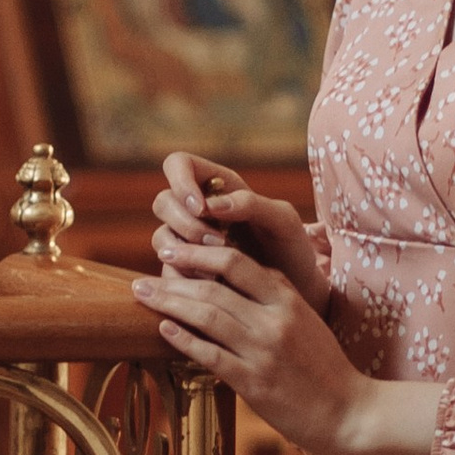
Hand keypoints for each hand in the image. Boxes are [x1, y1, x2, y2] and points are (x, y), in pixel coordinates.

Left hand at [134, 239, 390, 454]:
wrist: (350, 413)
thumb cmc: (326, 368)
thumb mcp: (308, 320)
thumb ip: (278, 296)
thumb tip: (246, 273)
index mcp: (289, 299)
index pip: (237, 262)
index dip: (200, 252)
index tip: (175, 251)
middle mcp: (275, 320)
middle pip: (214, 287)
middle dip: (173, 278)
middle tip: (143, 276)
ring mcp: (264, 351)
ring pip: (207, 317)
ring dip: (169, 304)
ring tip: (143, 296)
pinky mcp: (254, 383)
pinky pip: (211, 355)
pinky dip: (184, 340)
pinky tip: (163, 330)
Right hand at [153, 152, 326, 311]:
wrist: (294, 290)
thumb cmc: (291, 247)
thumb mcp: (283, 220)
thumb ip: (252, 204)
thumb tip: (212, 205)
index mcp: (218, 186)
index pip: (179, 164)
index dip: (180, 181)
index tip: (202, 207)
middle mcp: (196, 211)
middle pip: (162, 202)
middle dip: (185, 223)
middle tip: (217, 242)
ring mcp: (186, 243)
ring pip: (160, 238)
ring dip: (184, 252)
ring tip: (219, 267)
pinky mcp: (184, 272)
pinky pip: (167, 271)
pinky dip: (185, 277)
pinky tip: (214, 284)